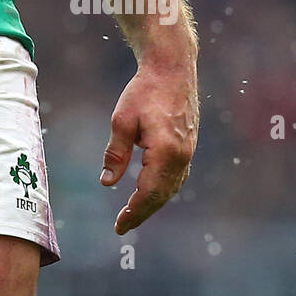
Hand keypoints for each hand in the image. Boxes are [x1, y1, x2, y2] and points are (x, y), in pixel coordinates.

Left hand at [100, 58, 197, 233]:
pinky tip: (151, 194)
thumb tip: (107, 182)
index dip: (133, 211)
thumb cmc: (145, 90)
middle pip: (161, 195)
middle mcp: (181, 156)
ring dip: (153, 203)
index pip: (148, 192)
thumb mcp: (122, 120)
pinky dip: (163, 190)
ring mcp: (188, 152)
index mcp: (165, 152)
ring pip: (171, 188)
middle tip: (122, 226)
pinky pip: (176, 177)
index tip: (119, 226)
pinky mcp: (188, 146)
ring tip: (133, 214)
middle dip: (142, 212)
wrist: (173, 69)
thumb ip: (116, 153)